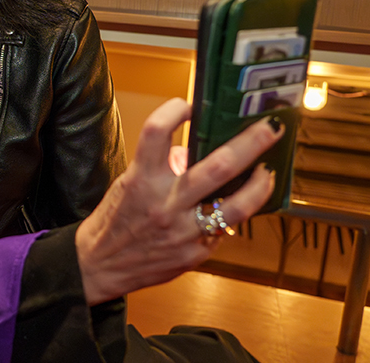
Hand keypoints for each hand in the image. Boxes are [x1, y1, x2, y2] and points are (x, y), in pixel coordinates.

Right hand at [74, 98, 279, 304]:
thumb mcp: (129, 183)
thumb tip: (191, 153)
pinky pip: (221, 232)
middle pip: (219, 166)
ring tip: (267, 173)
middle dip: (251, 143)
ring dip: (260, 185)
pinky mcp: (193, 254)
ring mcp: (182, 231)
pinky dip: (228, 220)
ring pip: (236, 206)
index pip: (157, 131)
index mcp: (141, 178)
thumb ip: (160, 165)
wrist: (99, 264)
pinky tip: (230, 212)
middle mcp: (164, 202)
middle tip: (270, 129)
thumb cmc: (115, 219)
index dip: (175, 110)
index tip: (190, 104)